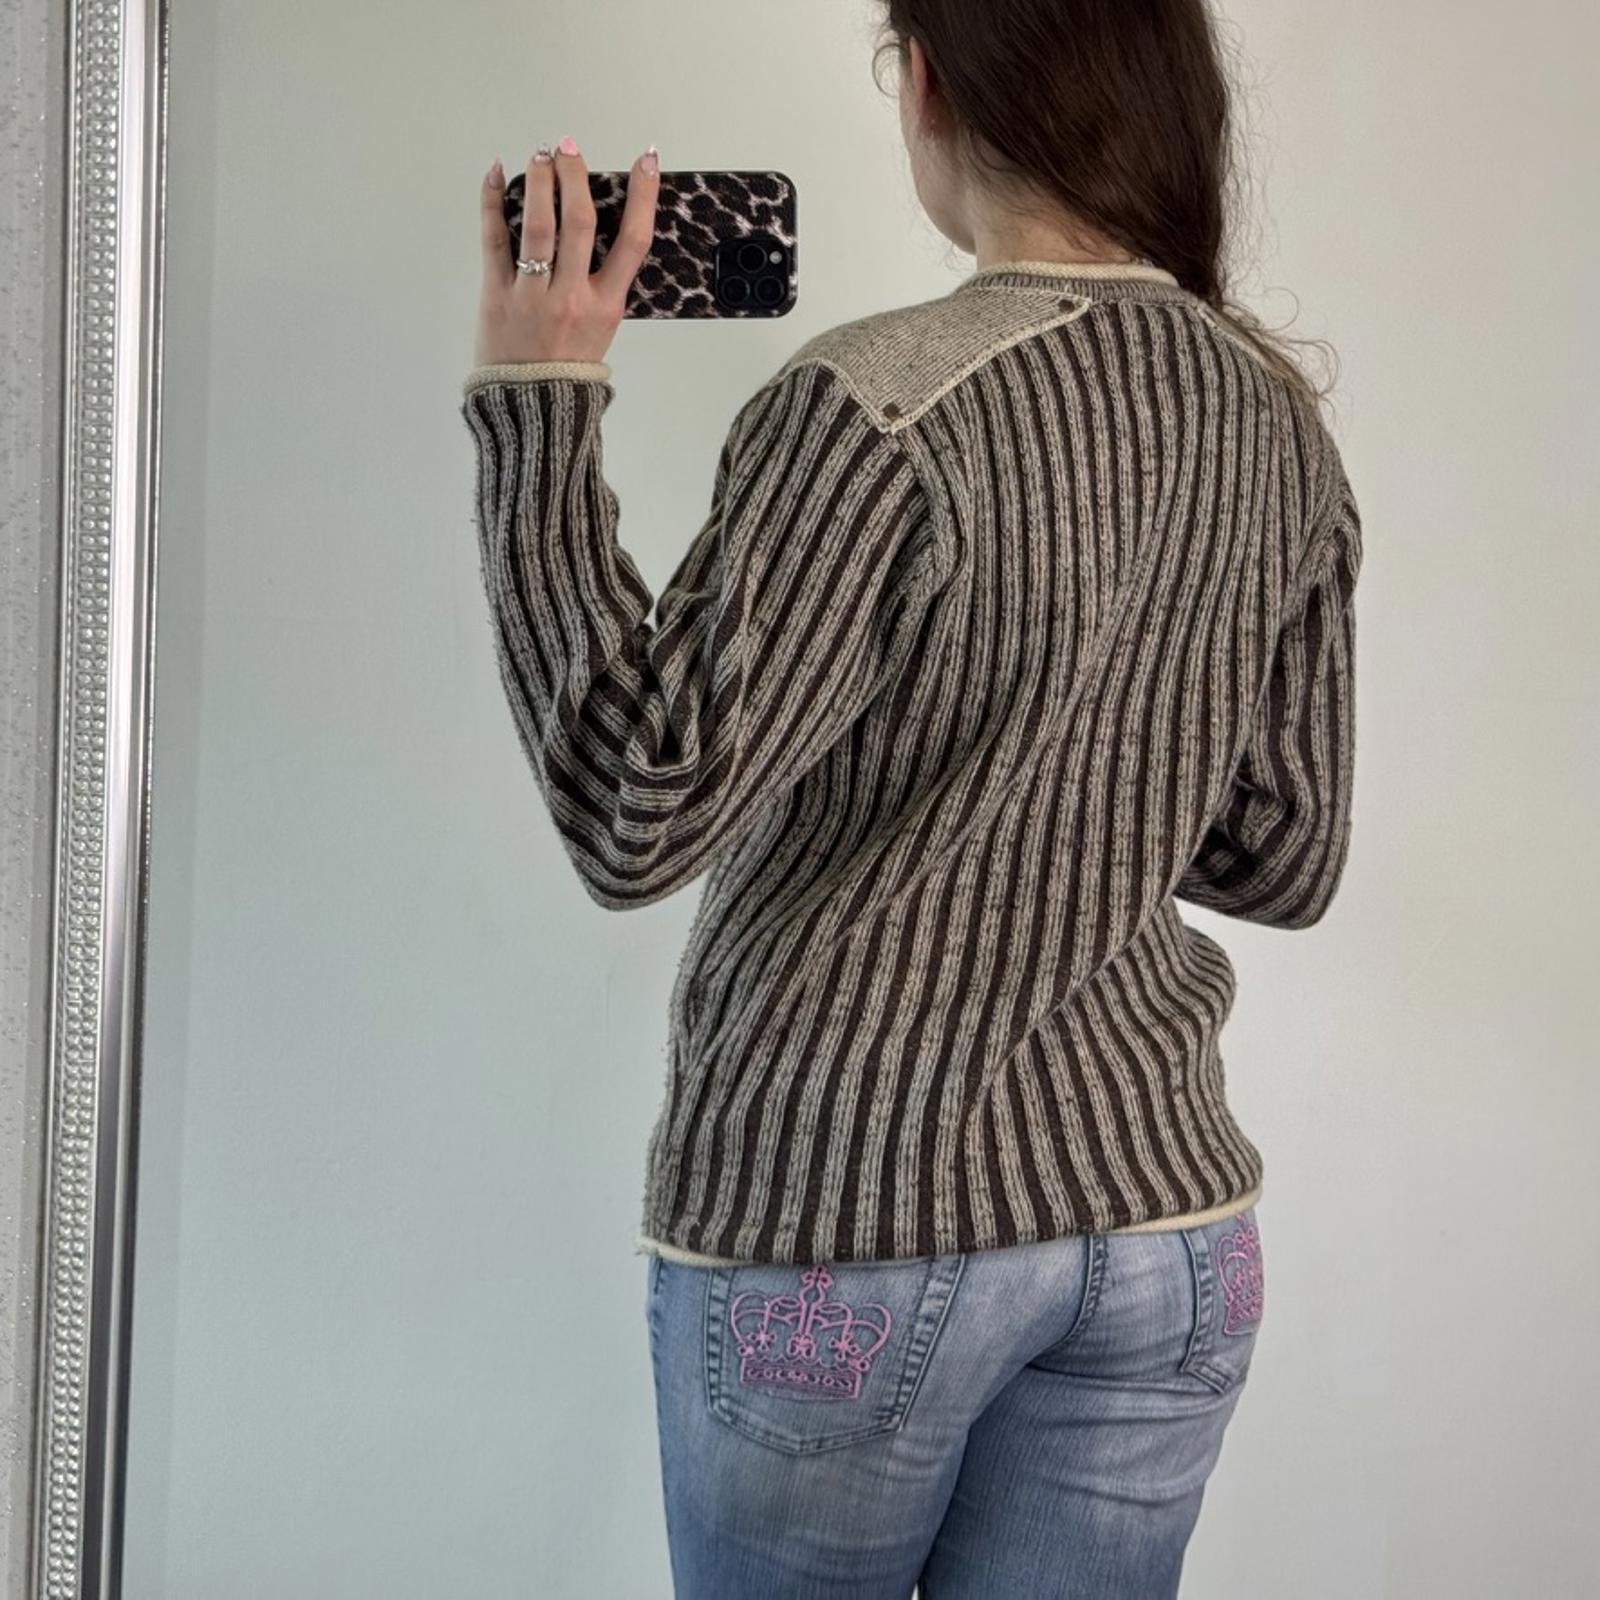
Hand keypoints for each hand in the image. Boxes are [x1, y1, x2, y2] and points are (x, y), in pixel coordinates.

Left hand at [474, 137, 659, 367]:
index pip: (634, 242)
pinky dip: (493, 201)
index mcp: (605, 307)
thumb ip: (602, 286)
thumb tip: (600, 231)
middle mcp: (571, 297)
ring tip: (540, 155)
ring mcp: (532, 296)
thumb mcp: (600, 331)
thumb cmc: (566, 369)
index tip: (646, 161)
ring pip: (539, 224)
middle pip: (581, 222)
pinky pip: (495, 239)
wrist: (530, 408)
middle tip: (570, 149)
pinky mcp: (497, 295)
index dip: (644, 196)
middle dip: (576, 175)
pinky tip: (495, 173)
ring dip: (539, 180)